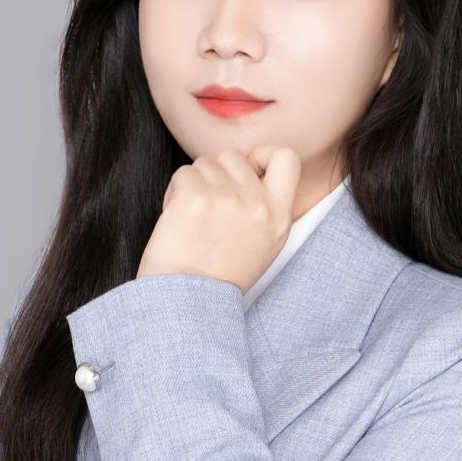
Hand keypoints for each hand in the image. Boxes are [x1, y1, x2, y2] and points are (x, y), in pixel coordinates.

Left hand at [139, 145, 304, 293]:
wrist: (186, 303)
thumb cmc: (218, 277)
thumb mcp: (263, 245)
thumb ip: (264, 207)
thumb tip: (251, 168)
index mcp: (280, 218)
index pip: (286, 157)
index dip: (262, 156)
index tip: (247, 172)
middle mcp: (258, 206)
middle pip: (233, 157)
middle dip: (216, 175)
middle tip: (208, 211)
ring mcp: (227, 199)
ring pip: (204, 164)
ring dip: (194, 184)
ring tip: (193, 221)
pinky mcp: (195, 198)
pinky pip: (183, 174)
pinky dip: (175, 193)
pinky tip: (178, 220)